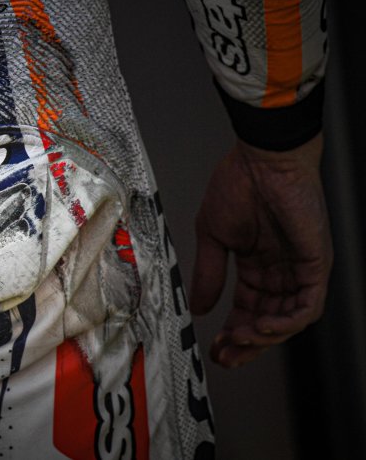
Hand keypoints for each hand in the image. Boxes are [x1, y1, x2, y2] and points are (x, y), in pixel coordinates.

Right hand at [191, 133, 331, 367]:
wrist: (262, 160)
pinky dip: (288, 323)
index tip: (216, 347)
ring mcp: (300, 269)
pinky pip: (308, 306)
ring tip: (240, 341)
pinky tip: (263, 327)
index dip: (232, 332)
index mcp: (256, 264)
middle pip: (270, 321)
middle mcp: (281, 271)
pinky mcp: (316, 264)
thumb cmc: (239, 185)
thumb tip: (199, 307)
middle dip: (248, 344)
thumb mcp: (213, 236)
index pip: (248, 309)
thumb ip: (209, 274)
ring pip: (290, 320)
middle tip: (227, 356)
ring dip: (266, 338)